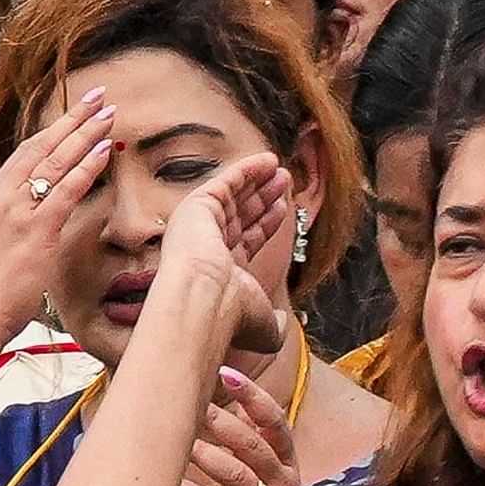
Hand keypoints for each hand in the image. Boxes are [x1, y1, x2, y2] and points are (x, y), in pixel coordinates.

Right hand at [0, 92, 115, 341]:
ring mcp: (19, 211)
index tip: (71, 113)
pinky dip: (86, 167)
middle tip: (97, 97)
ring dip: (85, 134)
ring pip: (56, 161)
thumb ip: (13, 226)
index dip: (51, 129)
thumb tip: (34, 221)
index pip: (25, 153)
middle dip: (72, 119)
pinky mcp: (37, 230)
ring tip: (108, 115)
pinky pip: (66, 189)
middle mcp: (3, 197)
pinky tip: (104, 150)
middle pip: (42, 147)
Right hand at [152, 150, 294, 358]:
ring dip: (259, 182)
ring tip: (280, 170)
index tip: (282, 210)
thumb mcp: (265, 325)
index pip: (247, 240)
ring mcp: (201, 224)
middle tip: (282, 183)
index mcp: (221, 273)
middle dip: (263, 198)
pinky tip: (267, 160)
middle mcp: (208, 247)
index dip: (266, 224)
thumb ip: (276, 323)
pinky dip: (247, 169)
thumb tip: (285, 321)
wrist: (206, 298)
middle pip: (242, 215)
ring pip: (236, 197)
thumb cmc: (232, 314)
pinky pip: (227, 180)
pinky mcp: (199, 204)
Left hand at [180, 364, 299, 485]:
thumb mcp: (261, 466)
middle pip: (255, 447)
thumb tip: (216, 388)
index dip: (253, 397)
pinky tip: (176, 484)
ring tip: (183, 442)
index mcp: (288, 460)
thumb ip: (247, 434)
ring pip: (239, 477)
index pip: (275, 422)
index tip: (226, 374)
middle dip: (223, 425)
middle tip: (193, 406)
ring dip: (209, 457)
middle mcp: (284, 482)